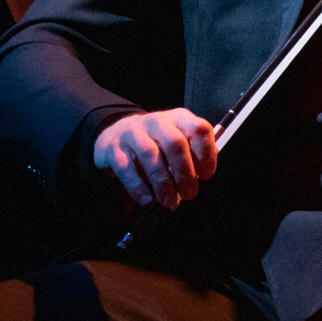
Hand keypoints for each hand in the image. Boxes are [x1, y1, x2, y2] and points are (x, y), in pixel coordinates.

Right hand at [92, 109, 217, 210]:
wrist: (118, 131)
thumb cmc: (156, 141)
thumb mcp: (176, 139)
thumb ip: (191, 154)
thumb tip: (202, 176)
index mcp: (178, 118)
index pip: (198, 128)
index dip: (205, 153)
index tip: (206, 175)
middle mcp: (157, 122)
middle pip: (175, 142)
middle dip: (184, 171)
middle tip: (189, 193)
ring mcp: (134, 132)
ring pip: (150, 154)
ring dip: (162, 182)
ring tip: (169, 201)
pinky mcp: (115, 148)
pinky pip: (125, 167)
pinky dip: (137, 186)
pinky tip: (146, 200)